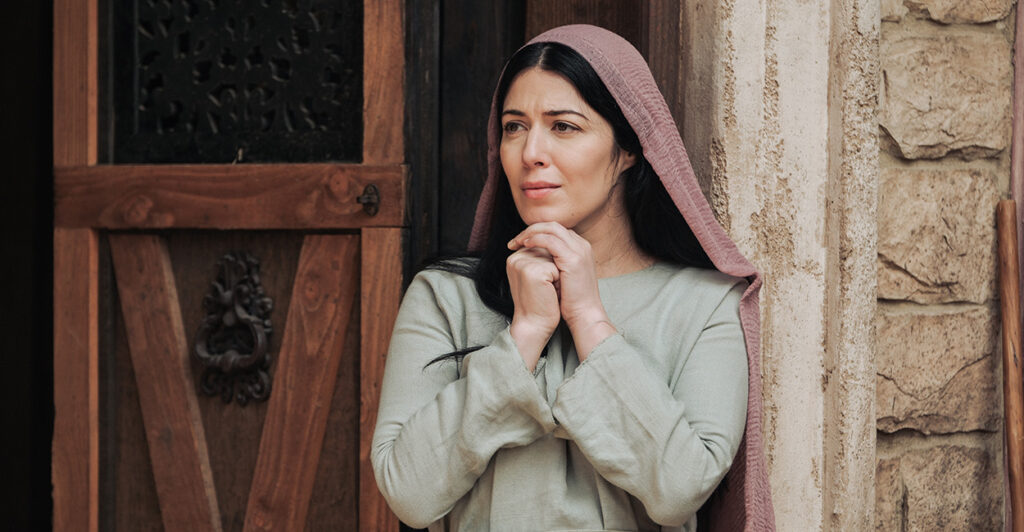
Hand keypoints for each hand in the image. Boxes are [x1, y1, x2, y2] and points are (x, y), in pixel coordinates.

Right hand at [506, 246, 560, 370]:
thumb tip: (554, 244)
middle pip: (549, 251)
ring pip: (554, 257)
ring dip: (557, 273)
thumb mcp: (539, 275)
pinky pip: (556, 267)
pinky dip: (558, 280)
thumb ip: (541, 257)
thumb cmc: (541, 301)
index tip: (541, 285)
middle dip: (554, 269)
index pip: (543, 248)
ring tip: (547, 290)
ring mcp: (522, 263)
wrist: (536, 324)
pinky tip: (549, 292)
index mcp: (516, 257)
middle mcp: (516, 257)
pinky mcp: (532, 271)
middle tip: (544, 289)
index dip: (550, 267)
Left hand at [508, 222, 616, 359]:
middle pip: (553, 226)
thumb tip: (536, 258)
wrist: (585, 314)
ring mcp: (579, 250)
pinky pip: (551, 241)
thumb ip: (554, 263)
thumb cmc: (572, 300)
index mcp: (580, 248)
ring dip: (531, 232)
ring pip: (551, 228)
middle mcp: (582, 245)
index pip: (555, 230)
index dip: (537, 233)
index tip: (521, 242)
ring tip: (517, 242)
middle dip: (531, 229)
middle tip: (515, 240)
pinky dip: (536, 239)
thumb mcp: (563, 276)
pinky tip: (525, 245)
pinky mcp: (573, 259)